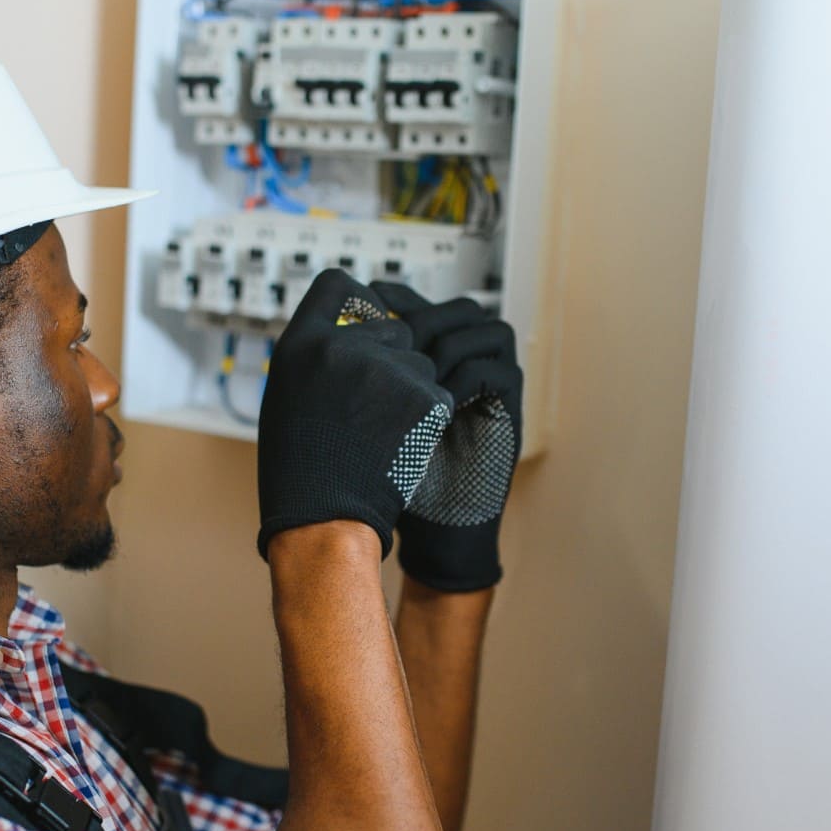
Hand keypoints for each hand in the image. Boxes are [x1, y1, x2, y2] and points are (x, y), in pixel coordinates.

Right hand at [257, 270, 453, 558]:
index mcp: (300, 343)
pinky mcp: (424, 395)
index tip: (366, 318)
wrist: (324, 519)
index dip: (357, 300)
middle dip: (392, 359)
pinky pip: (440, 393)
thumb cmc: (300, 469)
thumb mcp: (288, 396)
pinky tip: (403, 445)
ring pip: (421, 363)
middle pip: (392, 327)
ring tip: (383, 434)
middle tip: (373, 407)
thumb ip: (317, 356)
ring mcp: (386, 368)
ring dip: (412, 391)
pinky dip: (429, 418)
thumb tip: (353, 330)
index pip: (337, 284)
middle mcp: (342, 345)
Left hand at [370, 283, 522, 590]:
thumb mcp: (360, 419)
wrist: (426, 532)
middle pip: (458, 309)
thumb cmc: (386, 479)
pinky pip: (497, 371)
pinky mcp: (508, 412)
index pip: (421, 304)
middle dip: (423, 319)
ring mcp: (492, 386)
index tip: (363, 307)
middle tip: (391, 344)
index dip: (395, 298)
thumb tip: (322, 335)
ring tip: (414, 375)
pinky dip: (464, 379)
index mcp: (431, 361)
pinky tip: (435, 402)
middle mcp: (467, 366)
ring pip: (486, 329)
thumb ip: (352, 379)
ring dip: (446, 346)